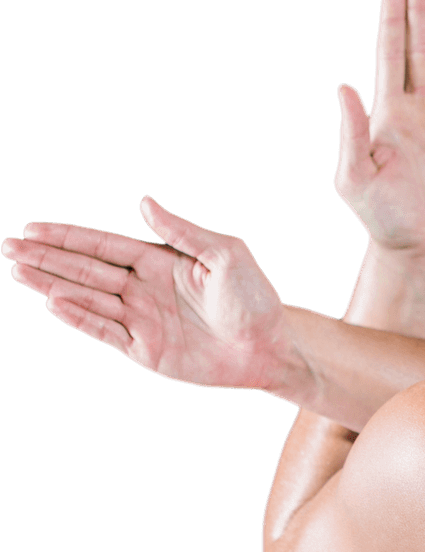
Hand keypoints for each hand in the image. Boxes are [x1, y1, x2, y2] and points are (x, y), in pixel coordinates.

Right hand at [3, 197, 296, 391]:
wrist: (270, 347)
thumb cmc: (255, 298)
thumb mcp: (226, 254)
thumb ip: (183, 231)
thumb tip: (144, 201)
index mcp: (161, 262)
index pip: (104, 245)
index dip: (69, 237)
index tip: (34, 228)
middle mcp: (146, 289)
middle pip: (86, 270)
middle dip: (48, 258)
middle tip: (9, 246)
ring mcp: (143, 320)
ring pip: (88, 299)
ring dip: (53, 285)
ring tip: (20, 272)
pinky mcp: (146, 350)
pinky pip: (105, 331)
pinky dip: (79, 317)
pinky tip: (54, 302)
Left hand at [334, 0, 424, 261]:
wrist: (420, 245)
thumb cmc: (380, 216)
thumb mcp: (355, 177)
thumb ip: (352, 133)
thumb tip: (344, 86)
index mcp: (389, 114)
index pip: (390, 56)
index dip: (392, 21)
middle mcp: (418, 111)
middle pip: (419, 50)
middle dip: (417, 11)